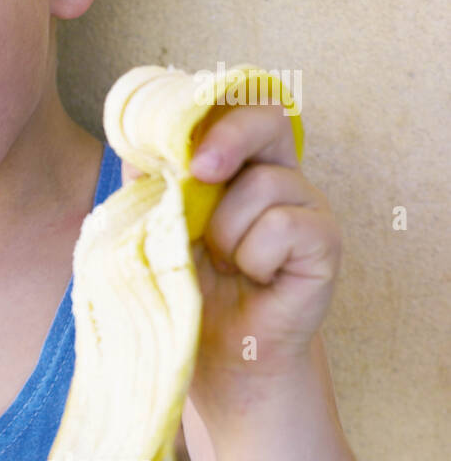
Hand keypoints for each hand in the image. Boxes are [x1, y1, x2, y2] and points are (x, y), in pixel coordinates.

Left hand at [121, 98, 341, 381]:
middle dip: (229, 136)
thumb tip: (136, 143)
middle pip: (267, 117)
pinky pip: (285, 226)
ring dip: (226, 230)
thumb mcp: (154, 231)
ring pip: (265, 183)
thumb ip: (150, 186)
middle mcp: (275, 177)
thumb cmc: (182, 291)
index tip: (171, 133)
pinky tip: (253, 279)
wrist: (209, 354)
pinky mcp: (325, 243)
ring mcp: (306, 207)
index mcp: (234, 167)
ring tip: (221, 265)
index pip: (233, 108)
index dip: (210, 106)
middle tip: (199, 171)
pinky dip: (255, 256)